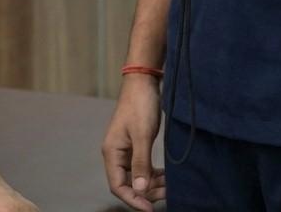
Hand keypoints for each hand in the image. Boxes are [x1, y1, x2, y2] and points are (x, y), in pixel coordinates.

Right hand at [101, 75, 164, 210]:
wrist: (143, 81)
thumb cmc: (140, 105)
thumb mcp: (142, 135)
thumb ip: (140, 163)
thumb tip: (140, 190)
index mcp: (112, 152)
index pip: (118, 186)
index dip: (133, 200)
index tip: (150, 209)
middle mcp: (116, 153)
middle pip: (128, 184)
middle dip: (146, 193)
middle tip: (166, 196)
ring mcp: (125, 149)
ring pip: (137, 177)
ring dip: (151, 185)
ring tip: (169, 187)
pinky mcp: (135, 144)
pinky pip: (142, 167)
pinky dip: (153, 174)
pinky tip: (166, 177)